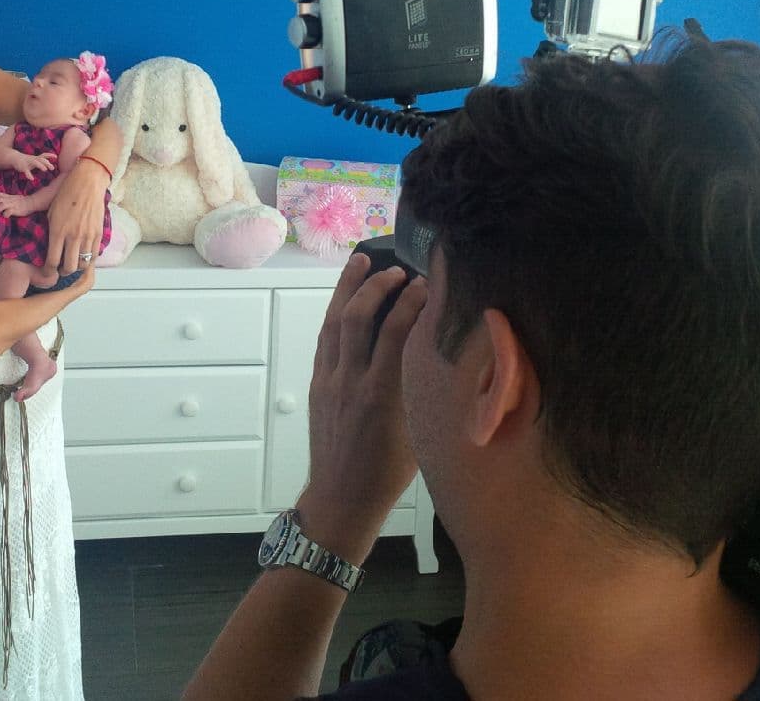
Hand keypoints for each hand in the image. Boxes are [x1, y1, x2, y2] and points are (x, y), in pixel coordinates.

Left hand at [0, 191, 35, 217]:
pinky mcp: (15, 210)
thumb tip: (4, 202)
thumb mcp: (16, 198)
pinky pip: (8, 212)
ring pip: (2, 205)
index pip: (0, 194)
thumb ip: (10, 199)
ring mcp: (12, 204)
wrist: (33, 202)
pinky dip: (5, 214)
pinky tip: (5, 216)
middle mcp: (10, 200)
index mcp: (10, 197)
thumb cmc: (25, 201)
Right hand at [11, 150, 55, 176]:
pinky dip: (29, 174)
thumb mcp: (35, 159)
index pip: (44, 155)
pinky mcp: (23, 167)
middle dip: (47, 163)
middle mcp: (33, 159)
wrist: (14, 157)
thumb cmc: (27, 160)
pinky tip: (32, 179)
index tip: (56, 157)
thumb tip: (50, 163)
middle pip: (41, 159)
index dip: (50, 155)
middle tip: (53, 168)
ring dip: (40, 165)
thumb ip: (42, 160)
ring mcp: (28, 162)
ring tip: (45, 170)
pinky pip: (26, 170)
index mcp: (36, 158)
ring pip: (35, 162)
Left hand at [46, 158, 106, 273]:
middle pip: (69, 268)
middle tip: (60, 270)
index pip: (52, 261)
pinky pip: (94, 254)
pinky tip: (84, 255)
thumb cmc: (66, 195)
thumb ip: (52, 232)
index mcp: (58, 231)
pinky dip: (89, 259)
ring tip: (73, 263)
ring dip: (77, 267)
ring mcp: (88, 236)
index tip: (47, 272)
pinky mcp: (98, 233)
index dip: (48, 271)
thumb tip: (51, 248)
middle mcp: (73, 236)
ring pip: (84, 264)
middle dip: (63, 272)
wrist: (87, 182)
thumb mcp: (52, 213)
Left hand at [296, 254, 427, 564]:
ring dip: (347, 288)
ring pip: (333, 323)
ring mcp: (329, 380)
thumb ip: (422, 391)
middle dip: (375, 286)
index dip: (409, 302)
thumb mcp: (417, 433)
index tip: (425, 284)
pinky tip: (345, 299)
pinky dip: (335, 313)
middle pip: (356, 318)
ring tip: (361, 261)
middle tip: (396, 270)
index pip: (394, 333)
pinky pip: (325, 339)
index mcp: (381, 394)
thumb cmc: (388, 473)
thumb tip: (443, 357)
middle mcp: (351, 380)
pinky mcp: (317, 384)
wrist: (341, 498)